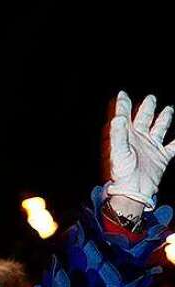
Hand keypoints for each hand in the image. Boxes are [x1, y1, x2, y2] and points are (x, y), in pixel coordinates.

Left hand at [106, 91, 174, 211]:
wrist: (133, 191)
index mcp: (127, 136)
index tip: (122, 94)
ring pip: (159, 129)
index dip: (123, 105)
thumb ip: (118, 134)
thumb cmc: (122, 172)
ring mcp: (151, 148)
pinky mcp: (162, 157)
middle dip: (147, 108)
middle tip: (151, 98)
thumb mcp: (118, 151)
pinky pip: (174, 146)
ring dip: (164, 119)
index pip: (124, 116)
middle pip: (144, 119)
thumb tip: (119, 117)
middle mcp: (139, 140)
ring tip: (168, 109)